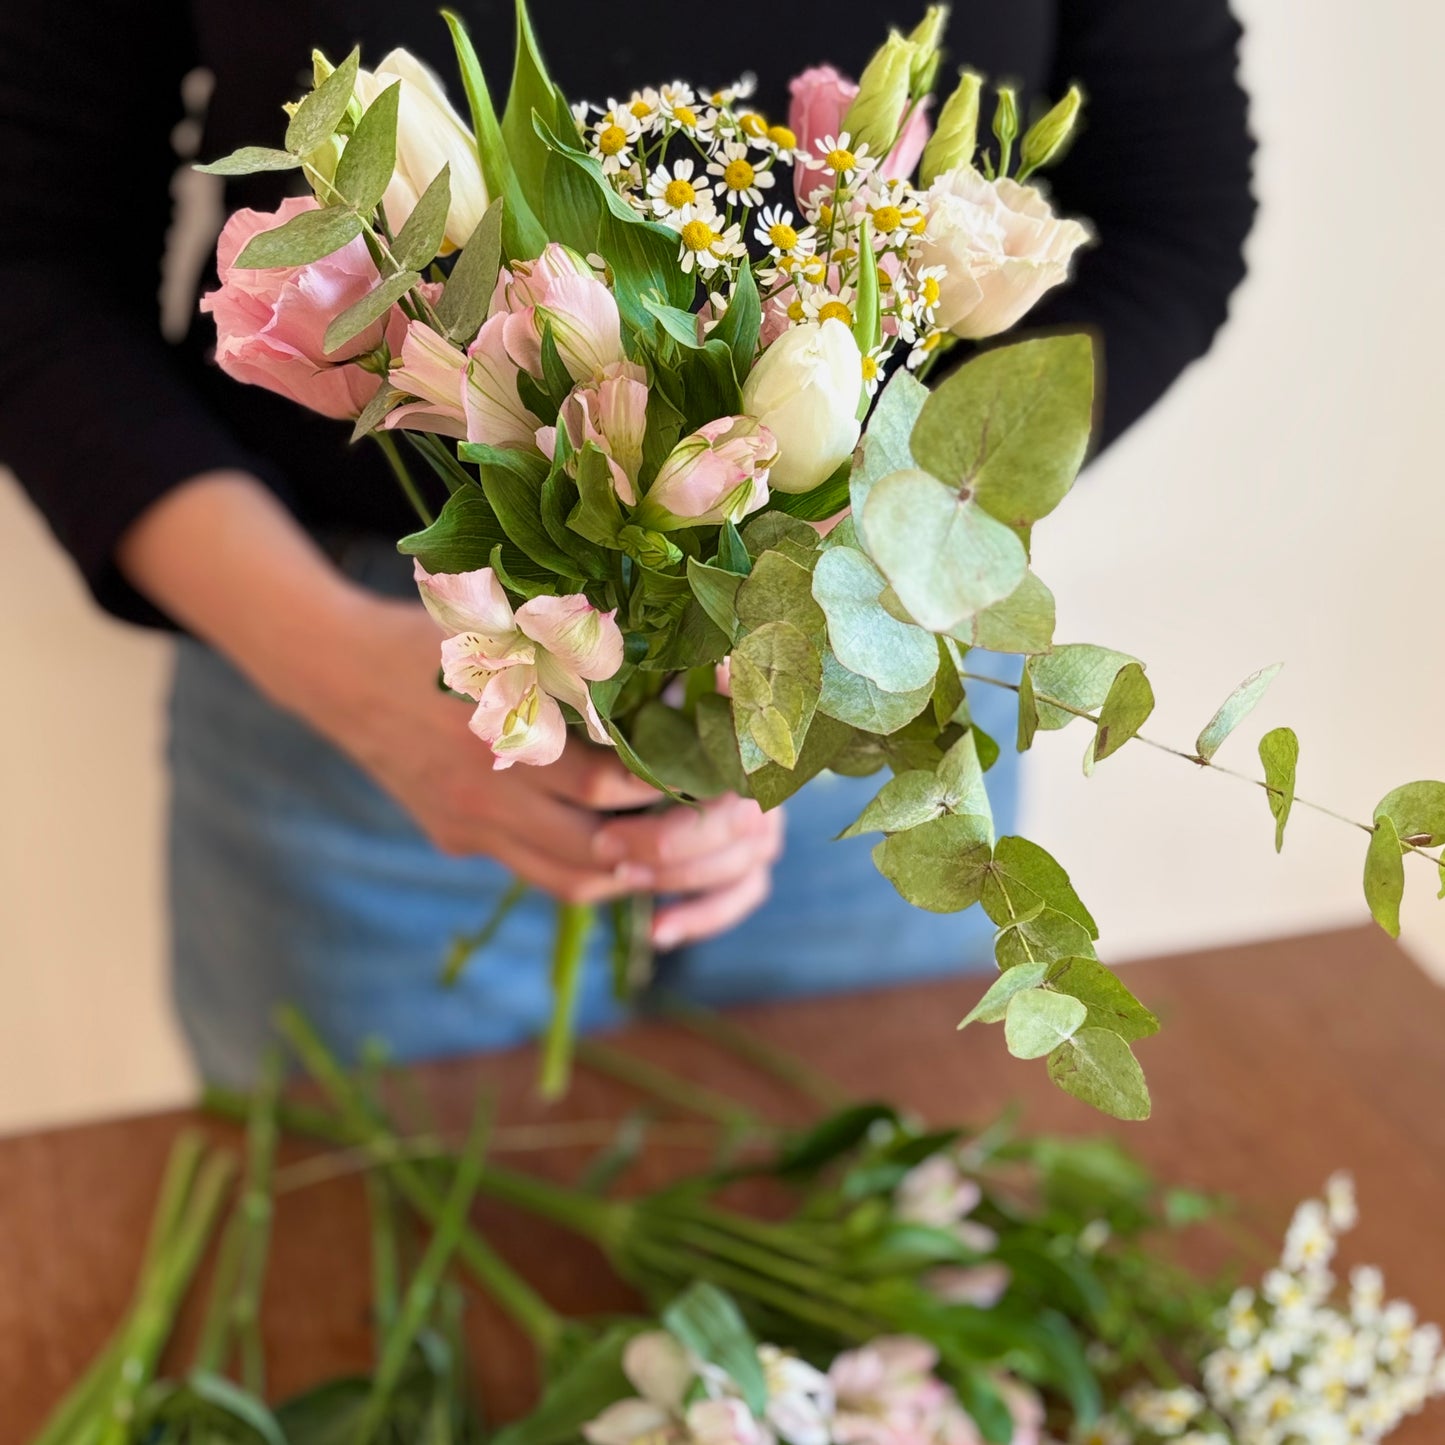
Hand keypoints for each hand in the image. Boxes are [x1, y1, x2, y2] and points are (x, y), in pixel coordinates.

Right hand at [311, 594, 783, 939]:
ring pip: (572, 878)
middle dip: (676, 847)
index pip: (607, 784)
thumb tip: (681, 668)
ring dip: (642, 873)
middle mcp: (485, 794)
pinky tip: (639, 854)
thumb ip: (578, 652)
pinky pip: (538, 872)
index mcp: (501, 731)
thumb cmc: (433, 630)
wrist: (334, 671)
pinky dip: (595, 871)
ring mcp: (468, 828)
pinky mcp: (459, 840)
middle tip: (735, 830)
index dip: (673, 786)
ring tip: (702, 854)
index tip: (726, 774)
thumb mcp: (502, 624)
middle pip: (598, 850)